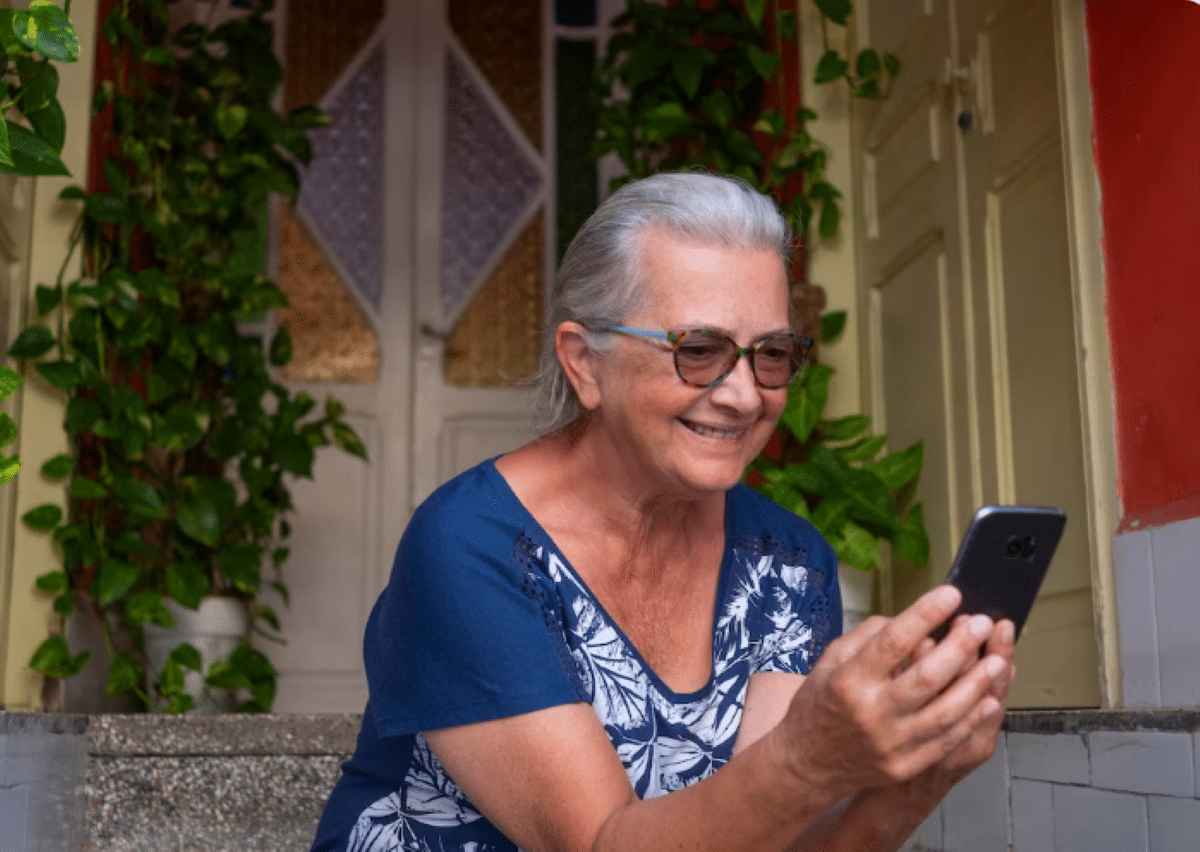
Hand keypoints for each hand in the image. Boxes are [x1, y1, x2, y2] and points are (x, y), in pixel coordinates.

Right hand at [774, 586, 1009, 799]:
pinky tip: (989, 699)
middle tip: (980, 623)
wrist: (809, 760)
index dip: (925, 615)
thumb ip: (867, 636)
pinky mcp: (906, 765)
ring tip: (996, 659)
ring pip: (945, 711)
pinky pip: (947, 741)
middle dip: (960, 646)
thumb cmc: (821, 704)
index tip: (950, 595)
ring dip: (976, 683)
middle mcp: (871, 713)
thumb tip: (909, 620)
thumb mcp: (829, 660)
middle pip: (926, 676)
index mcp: (849, 681)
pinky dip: (971, 719)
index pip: (893, 642)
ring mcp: (891, 743)